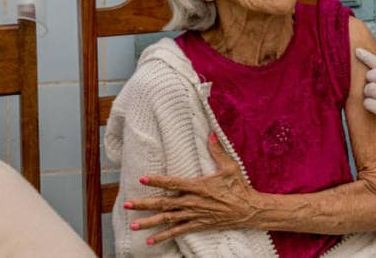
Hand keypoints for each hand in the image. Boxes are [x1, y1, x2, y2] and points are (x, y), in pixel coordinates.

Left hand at [125, 134, 262, 245]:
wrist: (248, 210)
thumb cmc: (239, 187)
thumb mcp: (230, 167)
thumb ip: (218, 151)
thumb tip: (211, 134)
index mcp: (199, 187)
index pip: (173, 183)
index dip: (157, 181)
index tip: (142, 179)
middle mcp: (193, 202)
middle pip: (164, 203)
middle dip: (144, 204)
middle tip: (127, 204)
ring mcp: (194, 215)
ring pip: (167, 219)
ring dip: (149, 223)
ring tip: (133, 226)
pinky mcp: (198, 225)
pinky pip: (177, 231)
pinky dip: (164, 236)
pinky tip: (150, 241)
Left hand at [356, 48, 375, 138]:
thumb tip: (371, 73)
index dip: (367, 56)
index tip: (357, 51)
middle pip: (372, 74)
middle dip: (369, 78)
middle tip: (372, 84)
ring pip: (369, 88)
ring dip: (368, 93)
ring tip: (374, 97)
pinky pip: (367, 103)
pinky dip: (368, 104)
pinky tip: (375, 107)